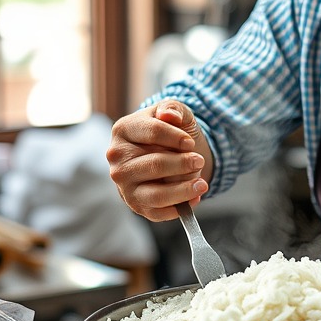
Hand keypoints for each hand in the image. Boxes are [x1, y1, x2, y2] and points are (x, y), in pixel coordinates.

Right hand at [107, 100, 211, 221]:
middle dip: (183, 164)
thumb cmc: (171, 131)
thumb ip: (172, 108)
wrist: (170, 152)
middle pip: (155, 164)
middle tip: (199, 161)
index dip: (176, 138)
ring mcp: (124, 185)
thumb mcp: (174, 112)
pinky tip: (194, 199)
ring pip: (156, 194)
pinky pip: (158, 213)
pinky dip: (179, 208)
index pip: (153, 132)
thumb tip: (168, 115)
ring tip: (202, 184)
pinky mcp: (136, 205)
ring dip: (183, 190)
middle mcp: (118, 159)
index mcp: (123, 130)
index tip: (190, 143)